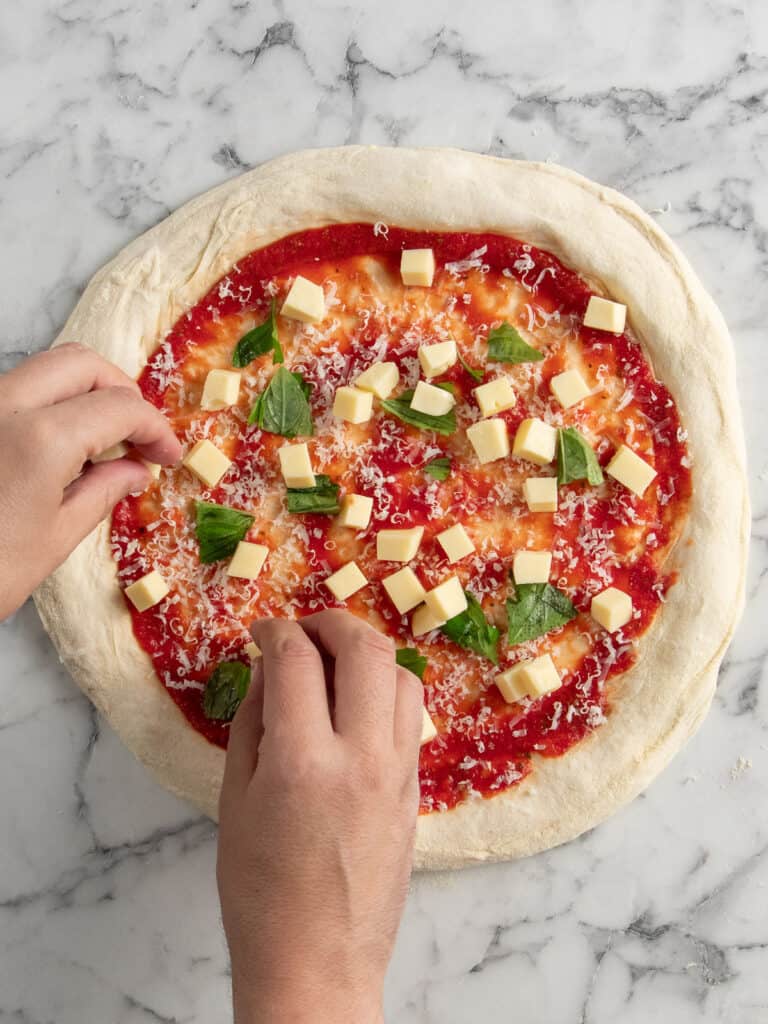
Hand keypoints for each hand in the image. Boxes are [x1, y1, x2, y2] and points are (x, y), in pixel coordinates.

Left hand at [0, 343, 181, 618]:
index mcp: (43, 437)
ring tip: (103, 441)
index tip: (168, 456)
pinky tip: (61, 446)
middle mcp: (6, 406)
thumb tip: (133, 471)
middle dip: (121, 392)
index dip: (155, 428)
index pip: (121, 406)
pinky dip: (51, 403)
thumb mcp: (54, 539)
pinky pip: (16, 392)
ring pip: (45, 369)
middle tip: (138, 436)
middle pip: (82, 364)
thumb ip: (101, 493)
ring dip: (85, 392)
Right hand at [217, 610, 423, 1023]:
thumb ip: (253, 723)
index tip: (263, 631)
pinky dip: (386, 691)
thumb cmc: (260, 893)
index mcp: (303, 763)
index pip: (295, 660)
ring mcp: (398, 773)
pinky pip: (411, 717)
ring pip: (402, 676)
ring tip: (335, 662)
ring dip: (368, 653)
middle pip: (365, 649)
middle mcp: (361, 758)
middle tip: (304, 629)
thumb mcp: (235, 801)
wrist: (317, 964)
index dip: (275, 631)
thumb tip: (268, 668)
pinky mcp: (416, 790)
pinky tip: (357, 705)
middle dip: (331, 622)